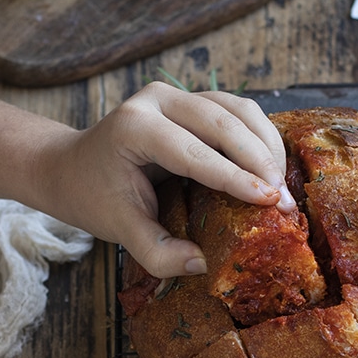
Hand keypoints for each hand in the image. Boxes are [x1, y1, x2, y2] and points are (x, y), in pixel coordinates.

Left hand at [36, 81, 296, 277]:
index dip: (235, 177)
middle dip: (260, 161)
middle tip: (284, 201)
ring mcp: (176, 94)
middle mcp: (157, 99)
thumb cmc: (95, 197)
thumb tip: (201, 263)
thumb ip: (156, 252)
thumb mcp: (118, 230)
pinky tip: (271, 168)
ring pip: (237, 109)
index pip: (194, 152)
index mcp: (134, 128)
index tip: (269, 201)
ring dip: (266, 145)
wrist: (72, 166)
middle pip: (223, 121)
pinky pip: (236, 110)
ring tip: (281, 186)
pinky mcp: (192, 98)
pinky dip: (259, 137)